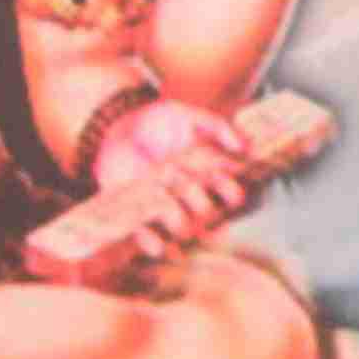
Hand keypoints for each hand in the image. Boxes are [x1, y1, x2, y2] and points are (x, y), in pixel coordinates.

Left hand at [90, 94, 271, 262]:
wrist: (115, 130)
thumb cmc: (155, 122)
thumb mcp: (186, 115)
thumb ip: (215, 125)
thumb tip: (243, 148)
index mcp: (207, 175)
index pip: (233, 196)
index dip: (233, 195)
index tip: (226, 185)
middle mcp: (191, 196)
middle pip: (206, 212)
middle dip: (195, 196)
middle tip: (178, 173)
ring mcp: (166, 208)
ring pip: (183, 228)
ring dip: (175, 215)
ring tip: (159, 189)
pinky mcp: (138, 216)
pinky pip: (151, 241)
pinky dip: (154, 243)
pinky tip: (154, 237)